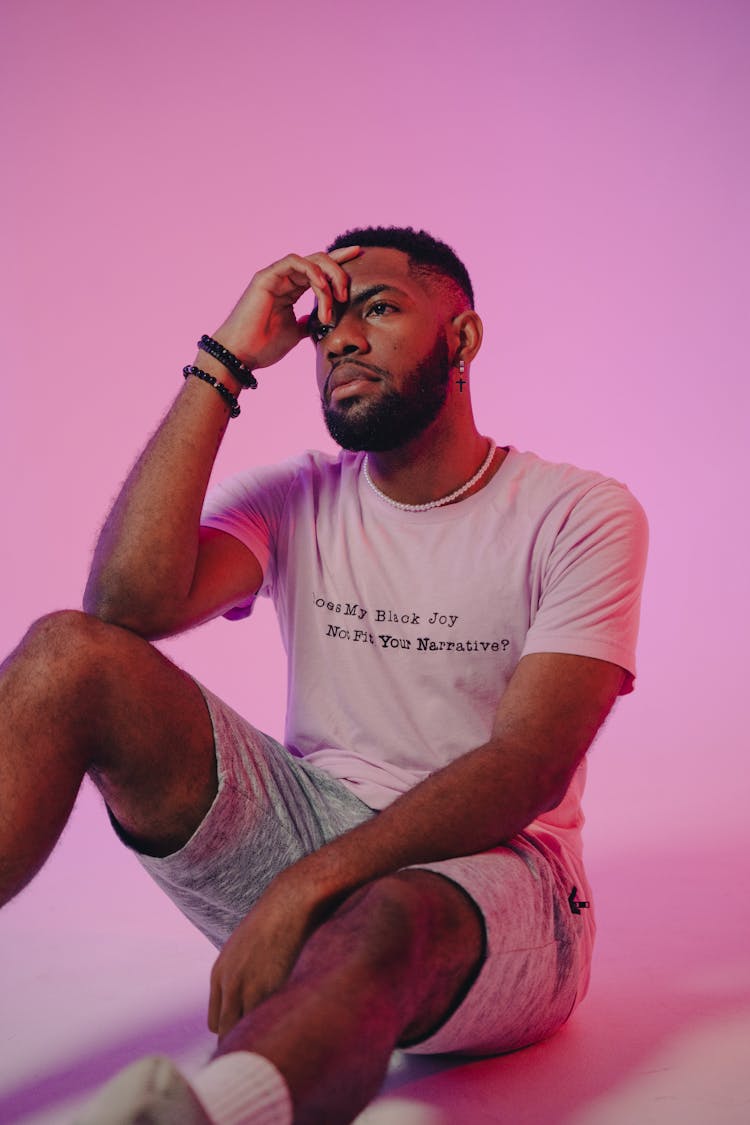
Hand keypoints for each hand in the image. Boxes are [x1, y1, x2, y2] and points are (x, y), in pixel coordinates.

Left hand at [207, 869, 329, 1038]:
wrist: (291, 902)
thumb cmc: (275, 923)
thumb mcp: (245, 948)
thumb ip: (241, 973)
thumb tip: (248, 1000)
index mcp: (219, 974)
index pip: (216, 1022)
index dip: (234, 1030)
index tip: (250, 1034)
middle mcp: (228, 983)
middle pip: (226, 1030)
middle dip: (242, 1038)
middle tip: (262, 1042)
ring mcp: (246, 988)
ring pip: (244, 1030)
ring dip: (258, 1034)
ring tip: (276, 1034)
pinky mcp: (267, 988)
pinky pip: (265, 1021)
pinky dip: (273, 1025)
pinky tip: (286, 1020)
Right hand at [212, 245, 360, 371]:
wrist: (241, 356)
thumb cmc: (263, 347)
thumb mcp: (295, 334)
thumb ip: (307, 323)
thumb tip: (318, 322)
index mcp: (292, 290)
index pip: (319, 270)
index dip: (340, 262)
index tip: (361, 256)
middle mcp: (284, 279)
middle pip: (320, 261)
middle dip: (340, 272)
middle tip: (346, 294)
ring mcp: (275, 276)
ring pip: (312, 260)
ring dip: (329, 278)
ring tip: (336, 300)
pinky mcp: (266, 276)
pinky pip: (296, 262)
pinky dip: (313, 274)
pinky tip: (322, 291)